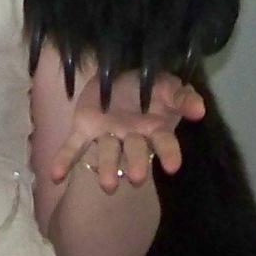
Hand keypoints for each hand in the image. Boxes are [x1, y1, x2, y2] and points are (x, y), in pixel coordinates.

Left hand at [46, 62, 205, 192]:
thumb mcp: (168, 85)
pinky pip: (74, 146)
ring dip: (107, 167)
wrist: (118, 71)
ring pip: (107, 153)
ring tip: (107, 184)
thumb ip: (184, 97)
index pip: (164, 143)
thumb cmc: (147, 83)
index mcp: (153, 127)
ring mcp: (106, 134)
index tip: (172, 167)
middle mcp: (130, 136)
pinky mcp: (84, 129)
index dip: (169, 154)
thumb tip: (200, 109)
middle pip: (135, 152)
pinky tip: (56, 175)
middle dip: (135, 164)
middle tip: (135, 177)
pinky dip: (64, 160)